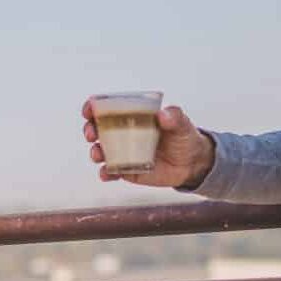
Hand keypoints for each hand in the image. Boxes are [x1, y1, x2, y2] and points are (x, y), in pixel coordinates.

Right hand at [82, 101, 215, 188]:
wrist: (191, 163)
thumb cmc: (183, 137)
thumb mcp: (182, 124)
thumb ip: (174, 117)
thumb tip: (163, 115)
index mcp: (132, 115)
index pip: (107, 108)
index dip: (94, 107)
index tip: (89, 109)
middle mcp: (122, 133)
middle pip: (97, 129)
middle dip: (89, 130)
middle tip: (91, 134)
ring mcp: (122, 152)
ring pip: (100, 151)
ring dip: (95, 152)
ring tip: (99, 154)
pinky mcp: (126, 170)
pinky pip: (110, 172)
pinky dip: (105, 173)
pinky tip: (107, 173)